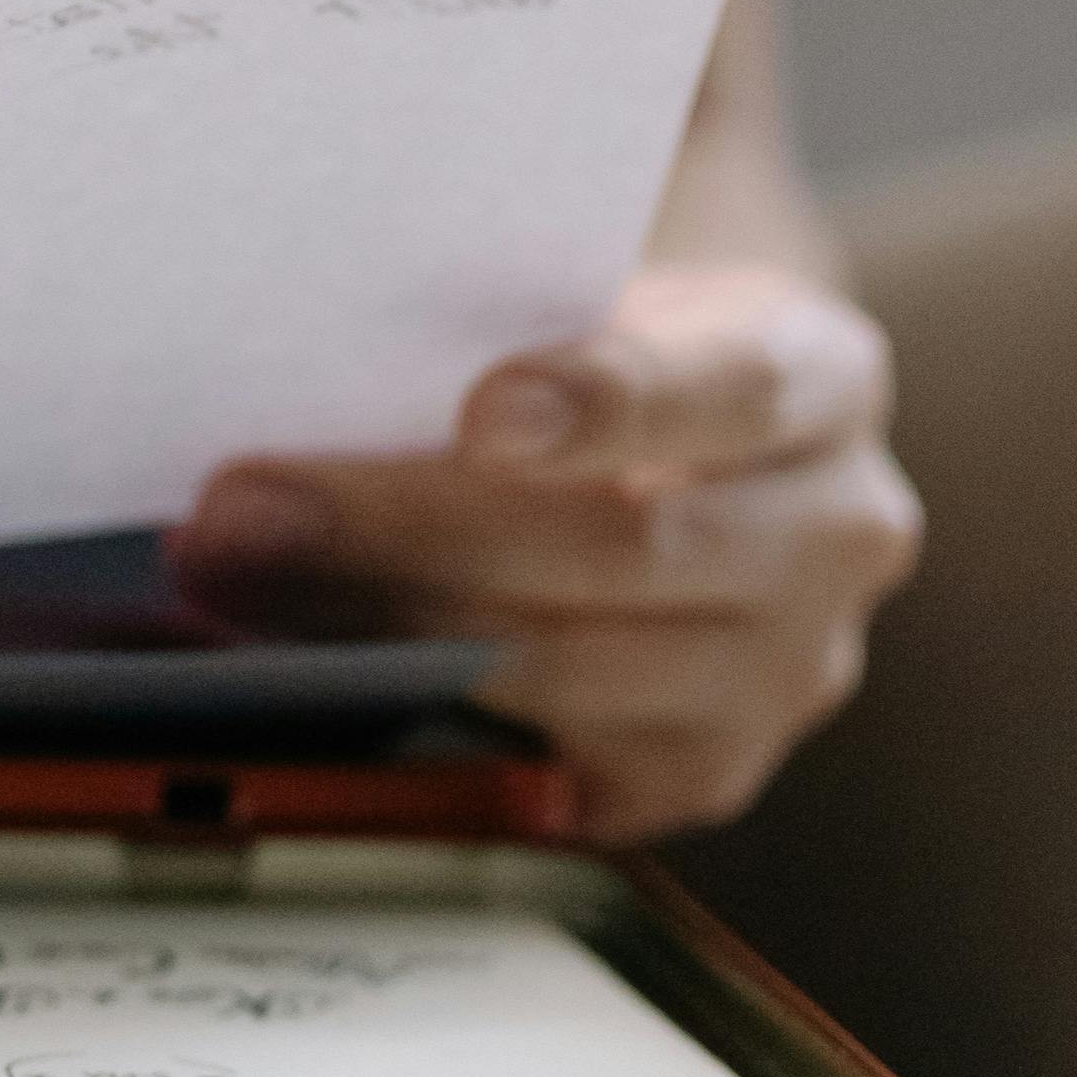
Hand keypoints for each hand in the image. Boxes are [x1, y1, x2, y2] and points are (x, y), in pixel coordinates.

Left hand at [170, 265, 921, 841]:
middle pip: (625, 544)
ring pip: (572, 665)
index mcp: (823, 376)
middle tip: (248, 508)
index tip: (482, 412)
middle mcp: (839, 531)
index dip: (606, 400)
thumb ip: (497, 325)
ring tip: (238, 585)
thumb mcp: (584, 304)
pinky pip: (551, 765)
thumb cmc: (595, 369)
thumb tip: (302, 363)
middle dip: (411, 527)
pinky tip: (310, 677)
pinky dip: (417, 716)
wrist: (679, 470)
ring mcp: (785, 671)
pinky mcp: (704, 772)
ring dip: (381, 629)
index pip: (731, 386)